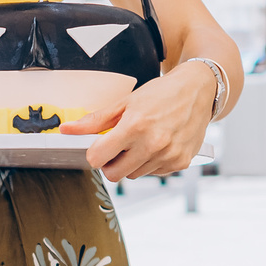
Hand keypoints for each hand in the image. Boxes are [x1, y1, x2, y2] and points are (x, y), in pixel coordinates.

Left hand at [71, 64, 214, 179]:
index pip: (98, 158)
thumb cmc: (161, 93)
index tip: (100, 145)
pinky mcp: (181, 162)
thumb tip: (67, 130)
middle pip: (114, 174)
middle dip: (111, 162)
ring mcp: (168, 156)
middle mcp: (153, 144)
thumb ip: (95, 120)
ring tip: (142, 141)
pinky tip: (158, 144)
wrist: (198, 90)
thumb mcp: (125, 102)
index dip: (95, 153)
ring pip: (134, 175)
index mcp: (135, 126)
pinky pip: (154, 173)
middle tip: (120, 145)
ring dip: (133, 162)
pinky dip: (151, 163)